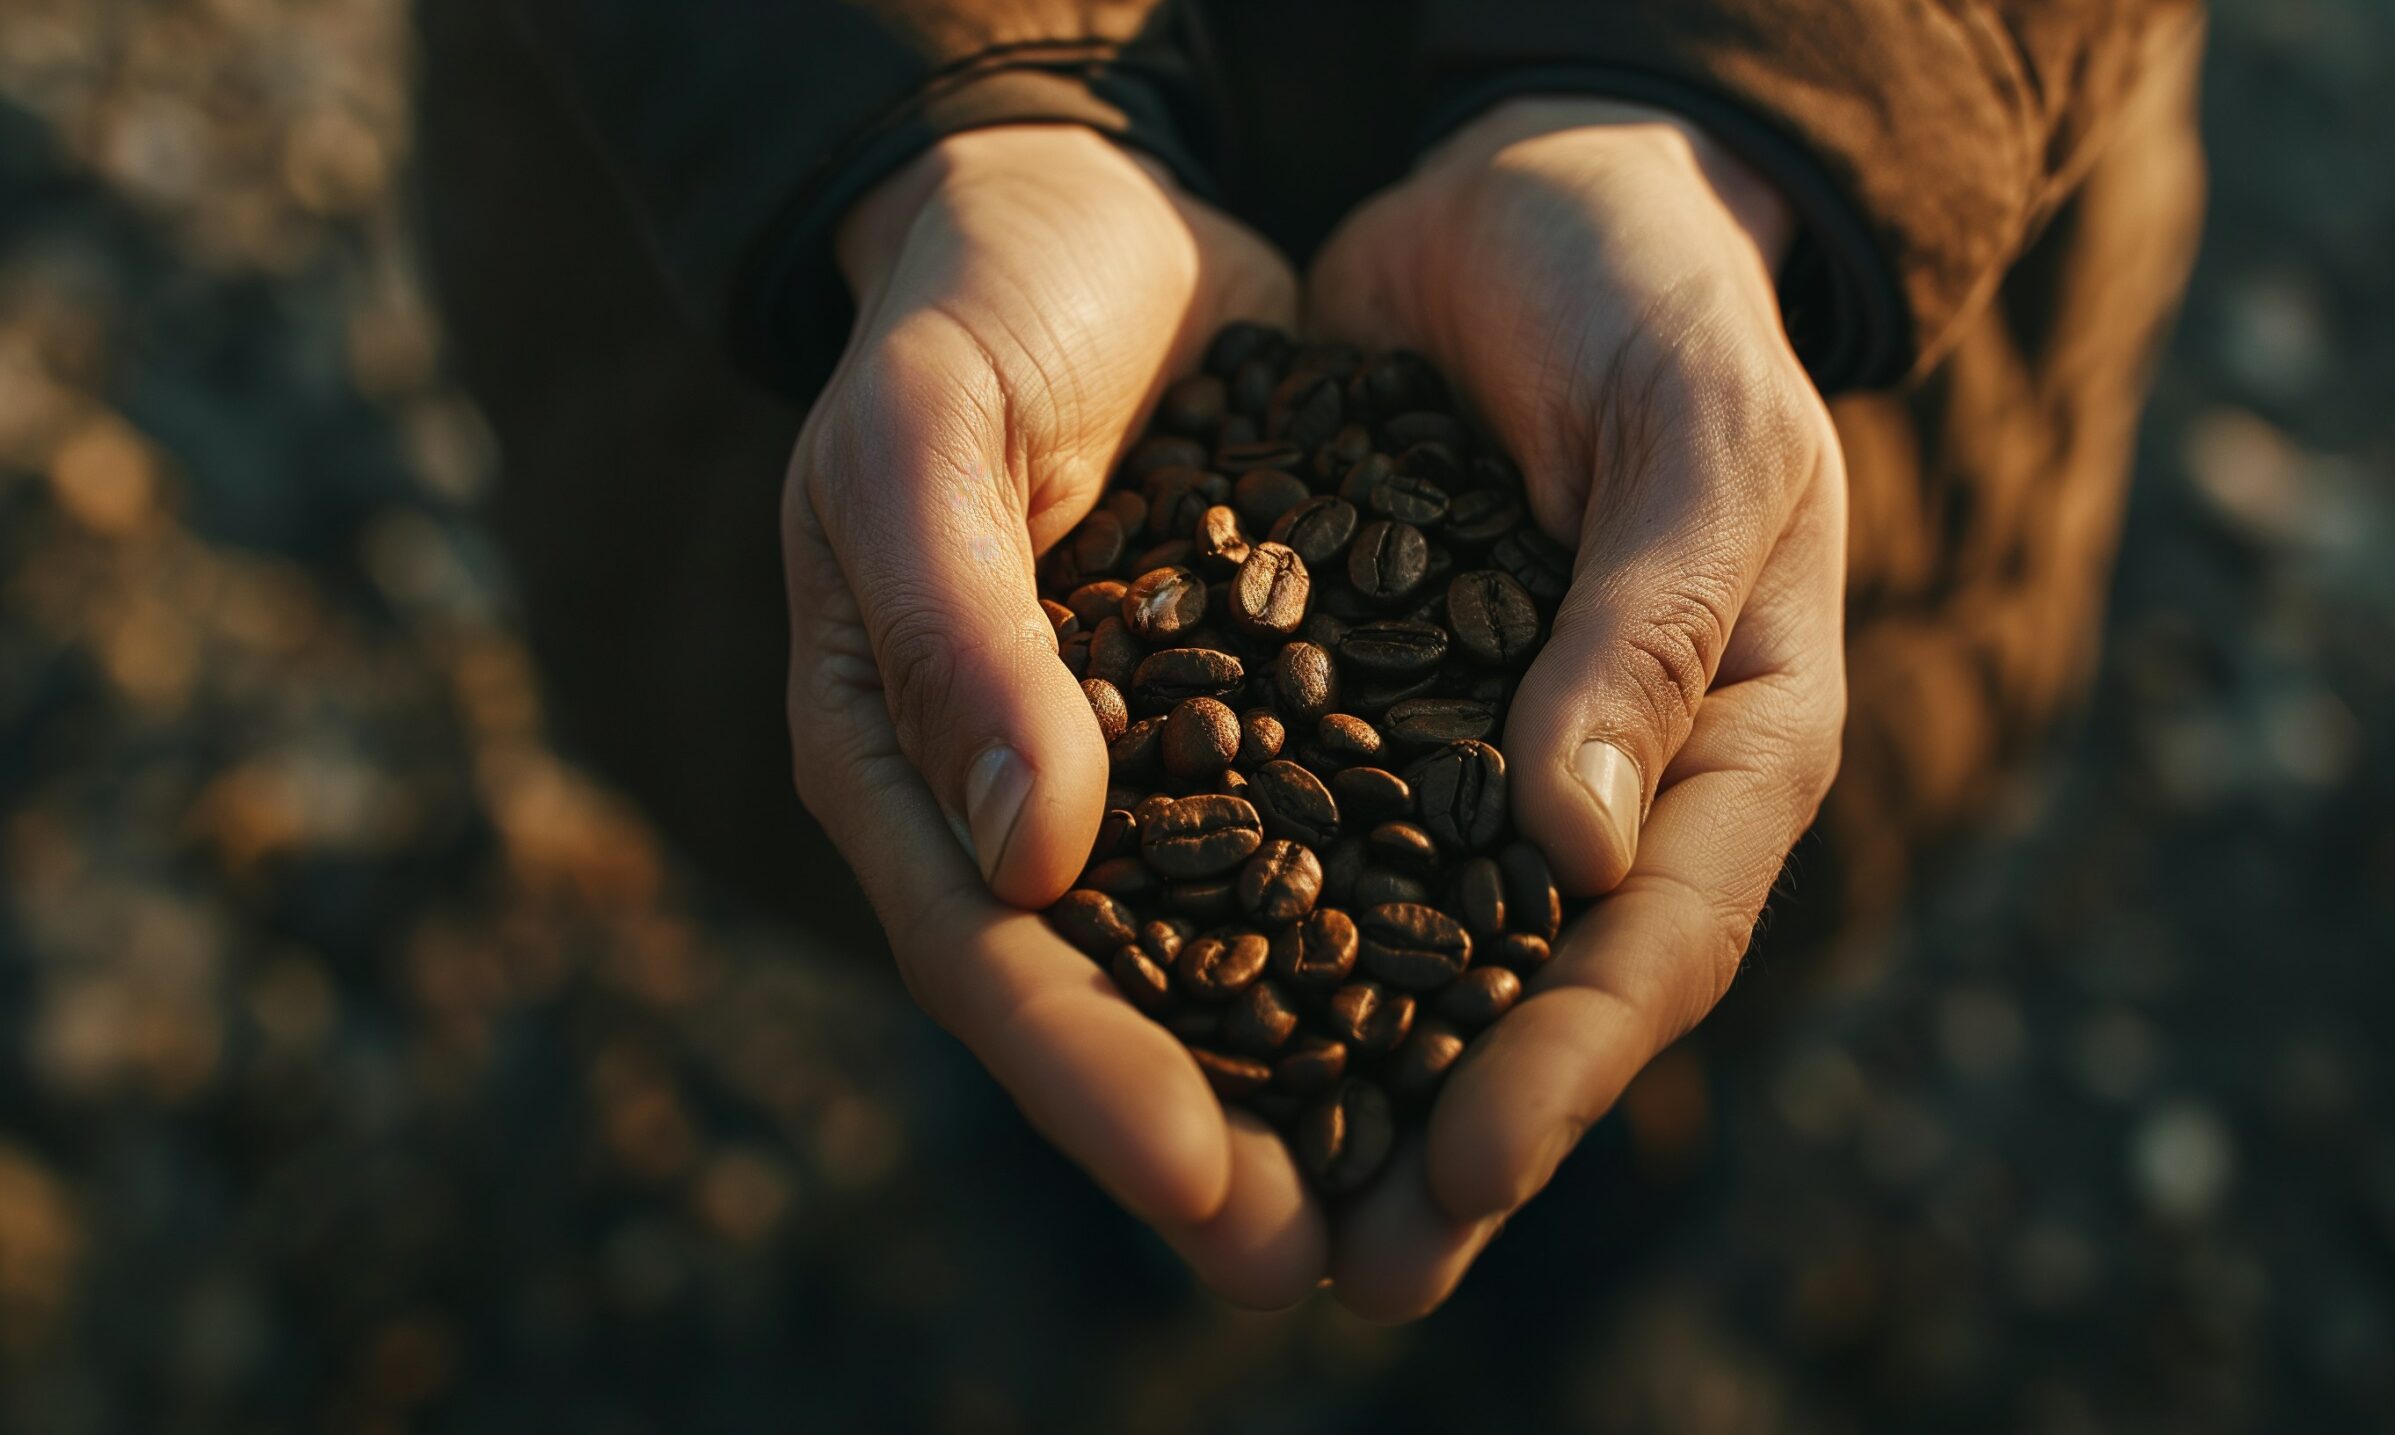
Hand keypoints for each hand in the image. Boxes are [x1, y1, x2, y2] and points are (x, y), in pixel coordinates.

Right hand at [780, 127, 1322, 1303]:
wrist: (1066, 209)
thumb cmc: (966, 314)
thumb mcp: (928, 441)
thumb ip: (955, 631)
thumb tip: (1032, 860)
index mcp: (897, 757)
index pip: (991, 956)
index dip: (1091, 1082)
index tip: (1208, 1188)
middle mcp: (1007, 795)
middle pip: (1101, 1001)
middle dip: (1200, 1138)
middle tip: (1310, 1262)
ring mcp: (1120, 769)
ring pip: (1209, 954)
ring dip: (1295, 1076)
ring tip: (1400, 1193)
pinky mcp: (1231, 716)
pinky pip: (1299, 847)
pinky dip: (1363, 934)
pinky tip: (1465, 1003)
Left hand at [1308, 98, 1848, 1316]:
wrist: (1543, 198)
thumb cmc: (1661, 297)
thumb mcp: (1694, 435)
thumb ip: (1649, 628)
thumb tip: (1574, 850)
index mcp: (1735, 744)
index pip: (1656, 939)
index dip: (1565, 1066)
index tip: (1463, 1166)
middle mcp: (1612, 786)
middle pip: (1536, 1001)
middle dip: (1453, 1142)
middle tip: (1360, 1276)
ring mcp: (1491, 760)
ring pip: (1420, 954)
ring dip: (1346, 1086)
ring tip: (1260, 1211)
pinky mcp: (1375, 708)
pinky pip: (1319, 844)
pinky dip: (1261, 939)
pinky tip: (1176, 1019)